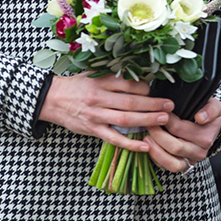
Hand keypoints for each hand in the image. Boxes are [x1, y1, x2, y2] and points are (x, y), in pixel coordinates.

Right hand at [39, 72, 173, 151]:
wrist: (51, 99)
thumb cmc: (75, 86)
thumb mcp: (92, 74)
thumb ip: (112, 77)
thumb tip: (138, 80)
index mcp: (100, 81)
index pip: (127, 84)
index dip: (145, 88)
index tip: (156, 90)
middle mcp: (99, 97)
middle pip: (130, 102)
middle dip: (153, 104)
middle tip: (169, 105)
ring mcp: (96, 115)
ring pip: (125, 119)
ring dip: (147, 120)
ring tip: (163, 120)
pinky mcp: (93, 129)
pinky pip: (114, 138)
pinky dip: (130, 143)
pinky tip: (145, 145)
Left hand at [144, 97, 220, 172]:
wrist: (211, 128)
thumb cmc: (208, 114)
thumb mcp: (214, 106)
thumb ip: (210, 110)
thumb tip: (200, 118)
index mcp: (205, 138)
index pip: (179, 129)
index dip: (165, 119)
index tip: (157, 110)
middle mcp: (198, 152)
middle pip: (174, 147)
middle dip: (157, 134)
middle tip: (148, 122)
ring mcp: (190, 161)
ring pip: (171, 163)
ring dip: (155, 150)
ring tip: (146, 137)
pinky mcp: (181, 165)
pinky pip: (166, 167)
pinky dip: (155, 157)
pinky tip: (149, 146)